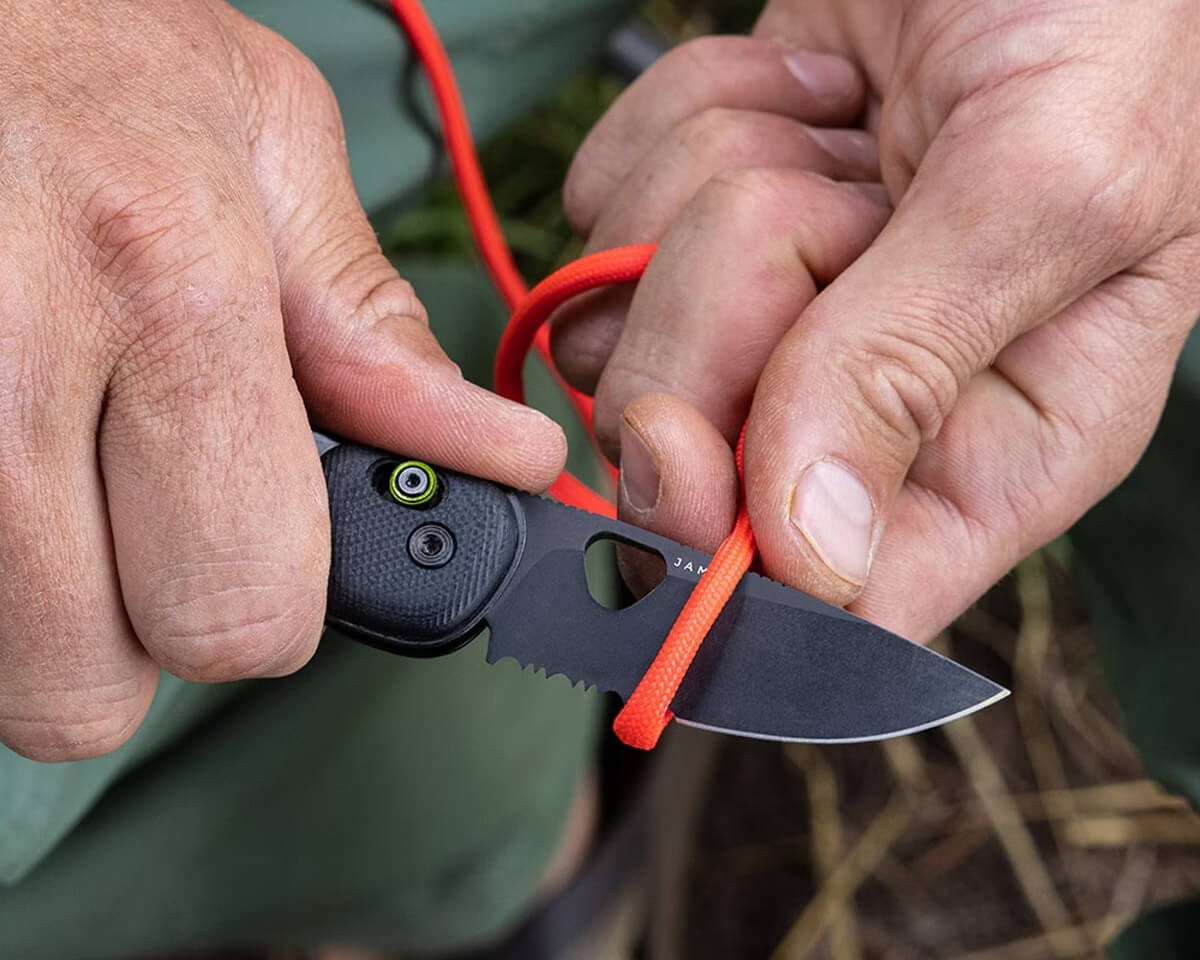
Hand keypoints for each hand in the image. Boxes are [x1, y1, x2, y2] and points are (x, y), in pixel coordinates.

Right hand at [0, 0, 564, 760]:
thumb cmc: (88, 53)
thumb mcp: (270, 145)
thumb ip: (378, 329)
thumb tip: (499, 457)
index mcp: (172, 284)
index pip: (242, 605)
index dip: (267, 611)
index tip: (256, 555)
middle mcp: (11, 351)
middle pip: (92, 688)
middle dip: (142, 626)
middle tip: (144, 516)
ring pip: (1, 674)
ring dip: (48, 610)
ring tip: (65, 471)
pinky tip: (13, 465)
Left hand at [554, 0, 1199, 640]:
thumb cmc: (1104, 20)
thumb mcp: (1054, 184)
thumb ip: (917, 360)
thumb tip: (807, 550)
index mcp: (996, 450)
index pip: (839, 606)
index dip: (733, 570)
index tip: (688, 467)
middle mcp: (866, 411)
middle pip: (687, 461)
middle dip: (725, 312)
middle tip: (840, 204)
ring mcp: (763, 321)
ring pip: (624, 328)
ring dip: (712, 193)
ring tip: (845, 125)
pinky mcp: (693, 228)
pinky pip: (597, 217)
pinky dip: (673, 127)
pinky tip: (796, 90)